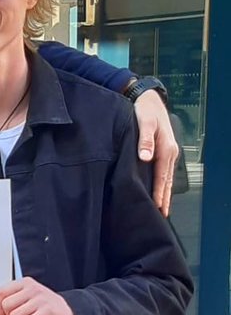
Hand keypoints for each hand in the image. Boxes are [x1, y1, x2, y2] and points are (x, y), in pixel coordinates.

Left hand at [0, 278, 75, 314]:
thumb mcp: (27, 296)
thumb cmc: (42, 305)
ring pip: (14, 314)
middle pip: (6, 304)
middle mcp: (32, 288)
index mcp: (24, 282)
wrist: (65, 311)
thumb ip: (13, 299)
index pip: (0, 292)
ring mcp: (40, 299)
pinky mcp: (47, 311)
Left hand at [134, 90, 177, 217]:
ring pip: (166, 177)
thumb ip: (145, 140)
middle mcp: (170, 152)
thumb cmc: (145, 110)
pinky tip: (158, 190)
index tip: (157, 207)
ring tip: (161, 208)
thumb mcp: (144, 122)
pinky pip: (164, 171)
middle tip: (161, 215)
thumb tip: (146, 158)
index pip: (162, 176)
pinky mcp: (163, 151)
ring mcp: (168, 152)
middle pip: (167, 180)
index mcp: (166, 148)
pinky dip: (162, 183)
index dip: (159, 192)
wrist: (149, 99)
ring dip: (164, 192)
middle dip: (164, 197)